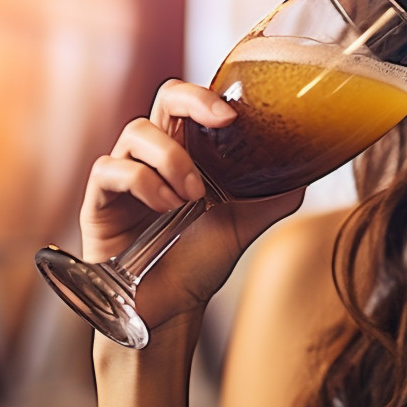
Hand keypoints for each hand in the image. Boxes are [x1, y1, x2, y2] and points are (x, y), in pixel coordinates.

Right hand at [79, 79, 303, 330]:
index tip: (234, 115)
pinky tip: (165, 208)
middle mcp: (155, 155)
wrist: (170, 310)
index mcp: (187, 151)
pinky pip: (110, 169)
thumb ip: (273, 197)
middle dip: (192, 101)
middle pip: (164, 97)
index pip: (191, 102)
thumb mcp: (243, 226)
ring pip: (137, 132)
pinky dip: (142, 183)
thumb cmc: (199, 262)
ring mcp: (124, 174)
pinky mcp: (99, 201)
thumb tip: (307, 172)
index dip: (208, 95)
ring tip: (192, 196)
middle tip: (221, 122)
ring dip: (172, 159)